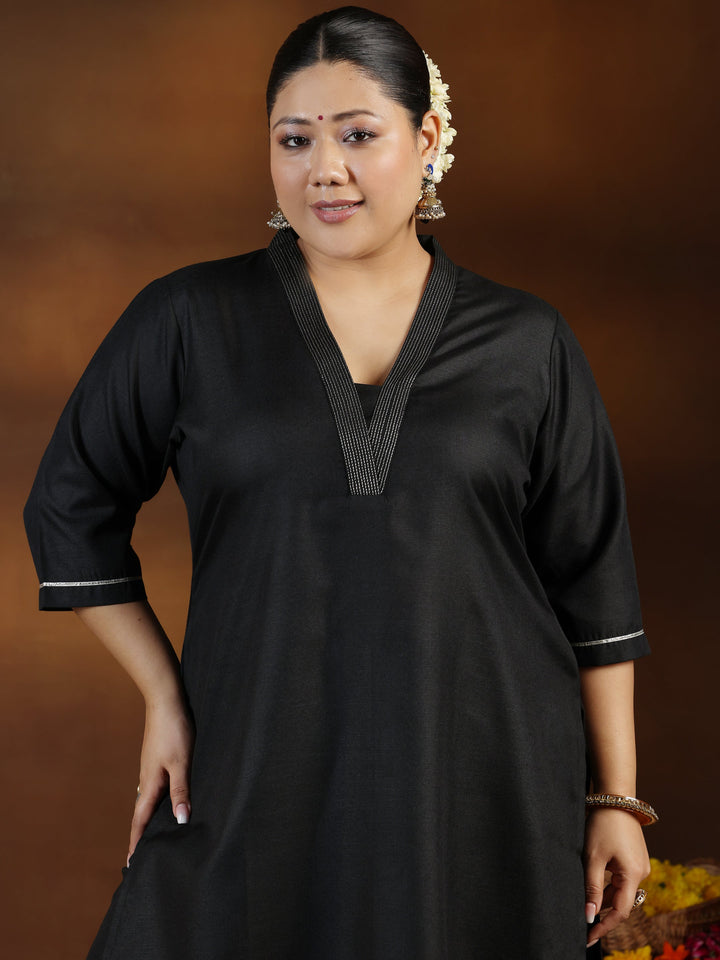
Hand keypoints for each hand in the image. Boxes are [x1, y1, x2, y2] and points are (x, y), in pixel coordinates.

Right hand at [128, 696, 194, 864]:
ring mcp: (150, 768)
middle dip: (141, 834)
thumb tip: (180, 820)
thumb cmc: (174, 730)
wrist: (166, 700)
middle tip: (143, 855)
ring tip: (154, 834)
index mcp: (150, 784)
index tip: (131, 863)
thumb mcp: (182, 762)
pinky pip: (154, 787)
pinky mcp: (157, 759)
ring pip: (148, 800)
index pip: (140, 820)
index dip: (136, 841)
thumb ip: (181, 790)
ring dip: (149, 818)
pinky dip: (157, 801)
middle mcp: (146, 779)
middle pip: (142, 813)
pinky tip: (165, 801)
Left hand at [583, 807, 650, 946]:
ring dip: (604, 900)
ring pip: (621, 891)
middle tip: (584, 926)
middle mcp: (641, 873)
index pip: (619, 911)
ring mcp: (639, 865)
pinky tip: (594, 890)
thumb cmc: (602, 825)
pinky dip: (609, 886)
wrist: (615, 797)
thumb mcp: (593, 857)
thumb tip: (589, 915)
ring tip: (585, 908)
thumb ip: (591, 887)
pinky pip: (622, 880)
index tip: (588, 937)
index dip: (604, 926)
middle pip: (621, 903)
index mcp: (633, 874)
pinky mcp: (635, 858)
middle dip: (603, 915)